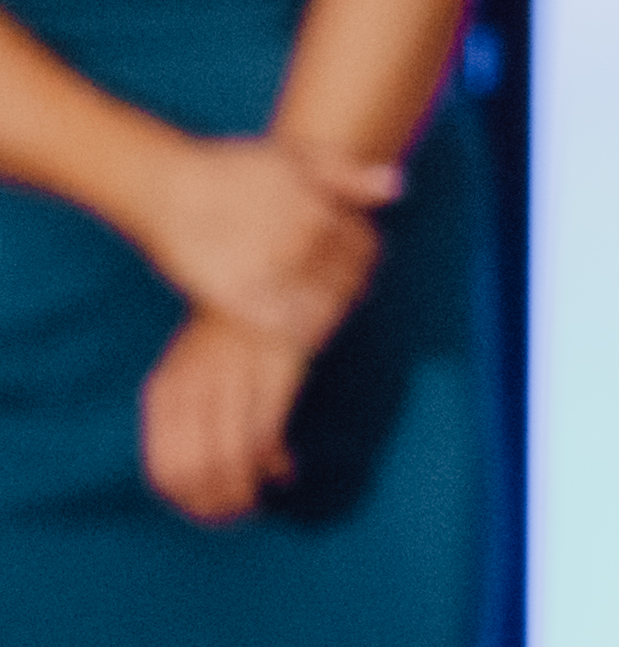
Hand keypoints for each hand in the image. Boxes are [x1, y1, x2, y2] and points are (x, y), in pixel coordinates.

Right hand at [134, 136, 393, 349]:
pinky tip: (303, 330)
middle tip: (345, 288)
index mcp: (320, 212)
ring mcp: (270, 274)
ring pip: (324, 306)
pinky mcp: (238, 300)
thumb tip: (397, 187)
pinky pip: (286, 327)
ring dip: (332, 309)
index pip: (364, 246)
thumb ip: (349, 173)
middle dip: (351, 282)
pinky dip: (303, 331)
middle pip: (349, 278)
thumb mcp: (298, 156)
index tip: (359, 260)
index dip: (366, 254)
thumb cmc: (236, 168)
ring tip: (324, 309)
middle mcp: (300, 244)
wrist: (171, 188)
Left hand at [138, 311, 313, 524]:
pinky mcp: (272, 374)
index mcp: (168, 390)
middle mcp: (194, 390)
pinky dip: (272, 464)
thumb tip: (188, 476)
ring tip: (259, 501)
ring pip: (231, 462)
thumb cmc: (229, 330)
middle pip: (197, 473)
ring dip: (246, 491)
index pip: (166, 470)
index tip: (209, 513)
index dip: (187, 502)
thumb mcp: (190, 367)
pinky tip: (284, 470)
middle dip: (217, 505)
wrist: (268, 272)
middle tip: (239, 514)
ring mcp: (232, 381)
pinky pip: (265, 437)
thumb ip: (186, 413)